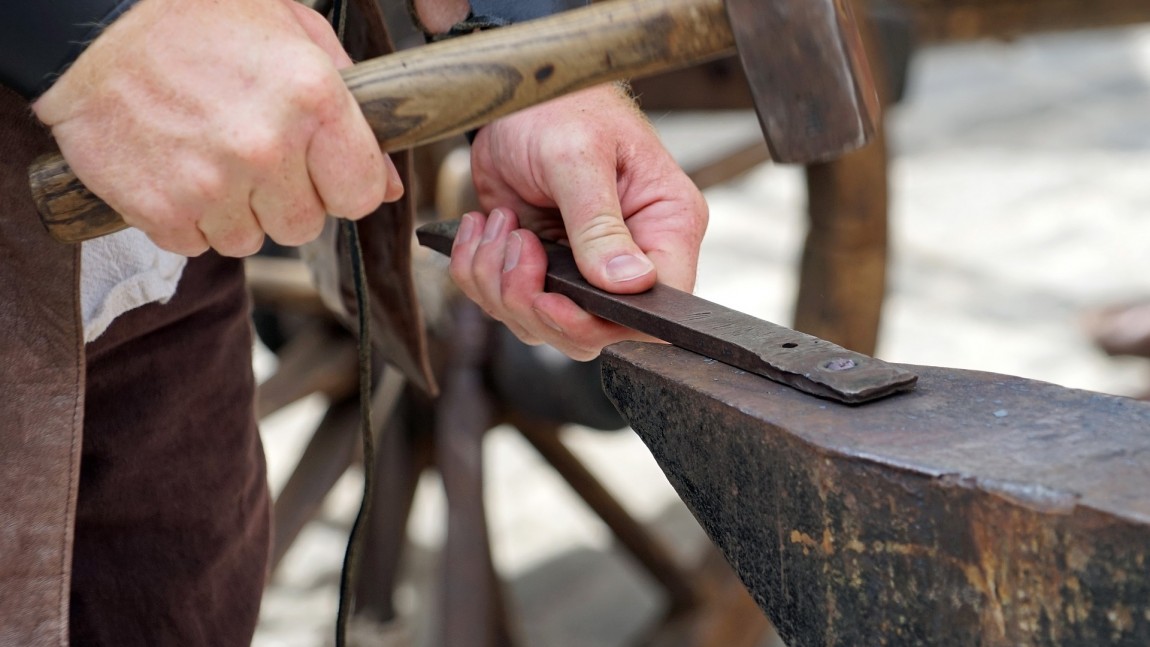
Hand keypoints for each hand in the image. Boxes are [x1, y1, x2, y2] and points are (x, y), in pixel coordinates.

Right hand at [32, 0, 401, 256]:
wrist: (90, 21)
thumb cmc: (198, 15)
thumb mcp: (294, 34)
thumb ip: (353, 109)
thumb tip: (390, 185)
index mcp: (314, 100)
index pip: (361, 195)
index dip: (342, 186)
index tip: (321, 170)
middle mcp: (268, 148)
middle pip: (305, 226)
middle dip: (286, 199)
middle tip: (253, 155)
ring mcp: (212, 184)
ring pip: (249, 241)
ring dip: (234, 210)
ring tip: (207, 156)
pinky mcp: (160, 209)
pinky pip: (194, 244)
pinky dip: (185, 217)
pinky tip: (174, 168)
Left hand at [449, 84, 708, 359]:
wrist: (514, 96)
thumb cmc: (562, 107)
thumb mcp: (579, 158)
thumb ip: (600, 224)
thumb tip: (630, 283)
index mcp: (666, 226)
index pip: (656, 309)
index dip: (602, 322)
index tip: (553, 299)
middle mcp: (632, 256)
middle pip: (593, 332)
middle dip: (536, 304)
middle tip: (515, 248)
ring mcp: (584, 268)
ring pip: (542, 324)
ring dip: (500, 284)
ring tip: (498, 225)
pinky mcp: (542, 268)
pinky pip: (506, 303)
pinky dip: (479, 273)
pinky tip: (484, 227)